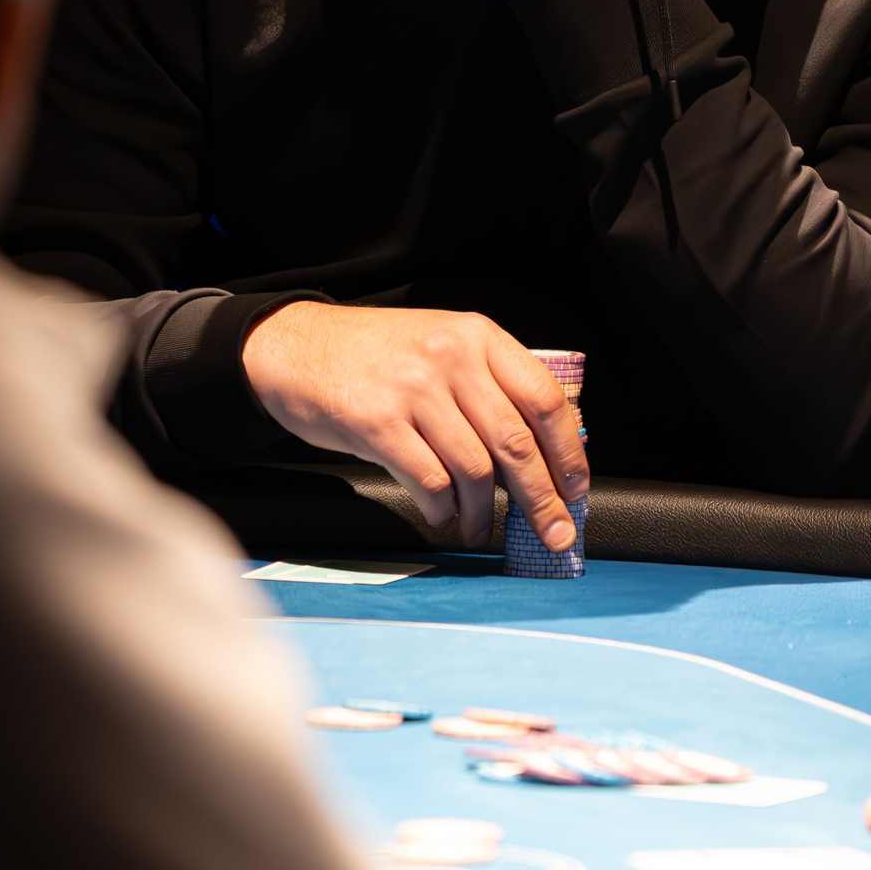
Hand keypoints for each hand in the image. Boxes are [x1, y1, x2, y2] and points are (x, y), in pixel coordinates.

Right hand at [242, 303, 587, 551]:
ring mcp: (414, 389)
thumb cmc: (374, 355)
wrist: (294, 347)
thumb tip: (540, 454)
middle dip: (542, 498)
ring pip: (474, 469)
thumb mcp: (440, 345)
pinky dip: (441, 508)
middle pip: (516, 442)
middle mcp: (451, 358)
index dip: (568, 451)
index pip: (544, 398)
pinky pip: (429, 481)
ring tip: (479, 528)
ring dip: (483, 512)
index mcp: (477, 337)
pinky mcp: (377, 422)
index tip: (576, 487)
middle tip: (554, 532)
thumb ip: (487, 385)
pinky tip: (441, 513)